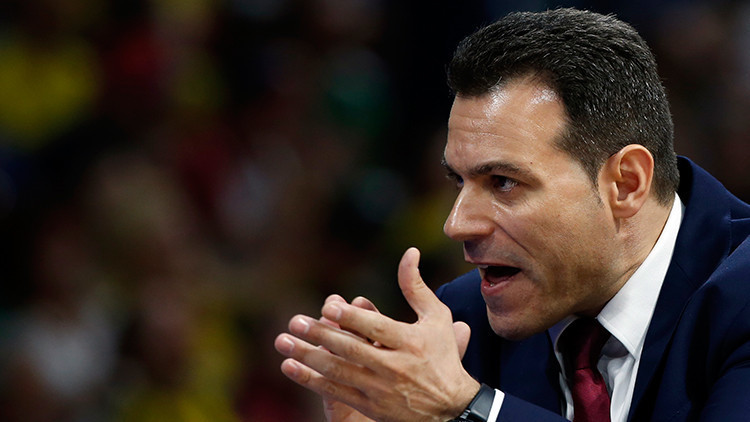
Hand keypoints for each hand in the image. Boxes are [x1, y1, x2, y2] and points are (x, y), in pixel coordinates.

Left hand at [274, 248, 477, 421]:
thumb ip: (415, 287)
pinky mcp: (371, 406)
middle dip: (321, 335)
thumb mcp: (436, 318)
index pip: (376, 328)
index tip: (328, 306)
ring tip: (283, 342)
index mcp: (410, 342)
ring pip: (338, 371)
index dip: (351, 318)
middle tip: (294, 322)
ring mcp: (380, 389)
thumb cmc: (442, 355)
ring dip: (307, 356)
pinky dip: (311, 380)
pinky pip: (336, 392)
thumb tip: (410, 252)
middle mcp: (394, 366)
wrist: (451, 408)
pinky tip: (290, 367)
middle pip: (351, 349)